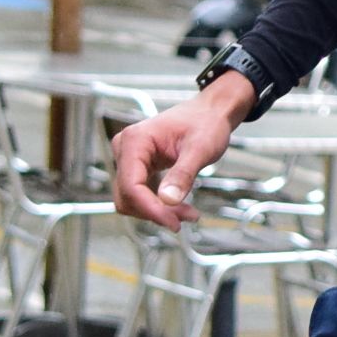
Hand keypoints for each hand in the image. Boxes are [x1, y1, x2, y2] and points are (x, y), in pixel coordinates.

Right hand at [110, 76, 251, 226]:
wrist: (210, 113)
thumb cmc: (206, 122)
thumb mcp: (200, 148)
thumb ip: (183, 174)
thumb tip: (168, 200)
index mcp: (135, 140)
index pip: (131, 185)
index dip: (150, 209)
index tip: (173, 223)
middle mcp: (126, 149)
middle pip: (128, 196)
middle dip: (155, 211)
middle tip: (187, 217)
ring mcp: (129, 159)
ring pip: (132, 199)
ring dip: (158, 211)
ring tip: (187, 213)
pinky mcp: (138, 168)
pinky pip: (140, 195)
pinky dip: (158, 206)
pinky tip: (180, 207)